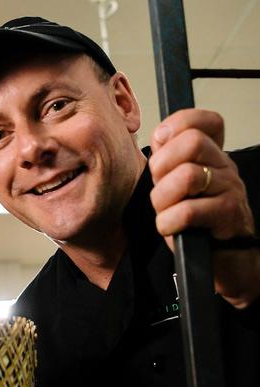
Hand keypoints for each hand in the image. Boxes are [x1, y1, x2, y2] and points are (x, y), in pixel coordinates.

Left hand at [149, 109, 258, 307]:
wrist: (221, 260)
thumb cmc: (195, 223)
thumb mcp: (176, 186)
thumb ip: (168, 159)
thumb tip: (159, 133)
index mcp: (212, 156)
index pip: (206, 120)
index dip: (178, 124)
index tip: (160, 144)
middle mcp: (226, 167)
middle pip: (191, 142)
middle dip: (161, 167)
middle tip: (160, 188)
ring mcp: (231, 190)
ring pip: (187, 176)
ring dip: (162, 199)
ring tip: (165, 212)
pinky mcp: (229, 216)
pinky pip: (187, 211)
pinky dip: (168, 222)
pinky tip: (170, 228)